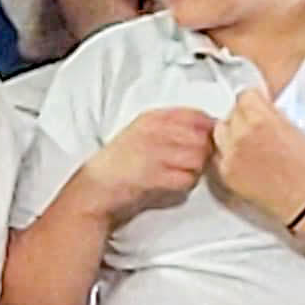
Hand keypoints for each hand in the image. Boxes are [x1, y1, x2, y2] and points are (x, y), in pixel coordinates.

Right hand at [76, 105, 216, 218]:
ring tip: (180, 174)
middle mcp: (154, 130)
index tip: (206, 141)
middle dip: (204, 152)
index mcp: (153, 117)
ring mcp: (153, 151)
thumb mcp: (143, 134)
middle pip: (202, 138)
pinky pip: (187, 178)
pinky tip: (172, 185)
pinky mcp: (153, 174)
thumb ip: (172, 128)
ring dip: (195, 170)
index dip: (208, 130)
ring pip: (198, 158)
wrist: (95, 188)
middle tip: (192, 163)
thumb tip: (209, 129)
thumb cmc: (120, 164)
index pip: (198, 115)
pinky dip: (185, 184)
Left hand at [209, 85, 304, 220]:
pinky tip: (246, 161)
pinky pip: (218, 155)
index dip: (253, 102)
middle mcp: (241, 135)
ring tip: (249, 146)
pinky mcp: (225, 173)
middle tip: (256, 130)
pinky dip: (228, 155)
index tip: (257, 107)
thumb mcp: (292, 128)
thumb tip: (259, 104)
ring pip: (220, 132)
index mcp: (261, 119)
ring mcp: (230, 155)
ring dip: (231, 134)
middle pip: (231, 113)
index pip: (244, 96)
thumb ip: (270, 113)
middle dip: (242, 118)